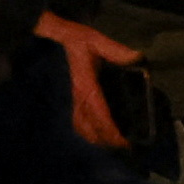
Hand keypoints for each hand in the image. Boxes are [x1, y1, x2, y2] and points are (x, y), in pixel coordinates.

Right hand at [34, 7, 144, 150]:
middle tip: (123, 145)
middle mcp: (76, 98)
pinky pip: (74, 123)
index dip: (112, 132)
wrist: (45, 37)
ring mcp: (67, 101)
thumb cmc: (70, 39)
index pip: (101, 116)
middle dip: (107, 141)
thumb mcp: (95, 40)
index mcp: (86, 86)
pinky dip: (84, 132)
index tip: (125, 142)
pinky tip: (92, 132)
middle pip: (91, 130)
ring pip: (81, 129)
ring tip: (110, 142)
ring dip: (95, 139)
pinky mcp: (62, 100)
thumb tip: (138, 58)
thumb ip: (116, 51)